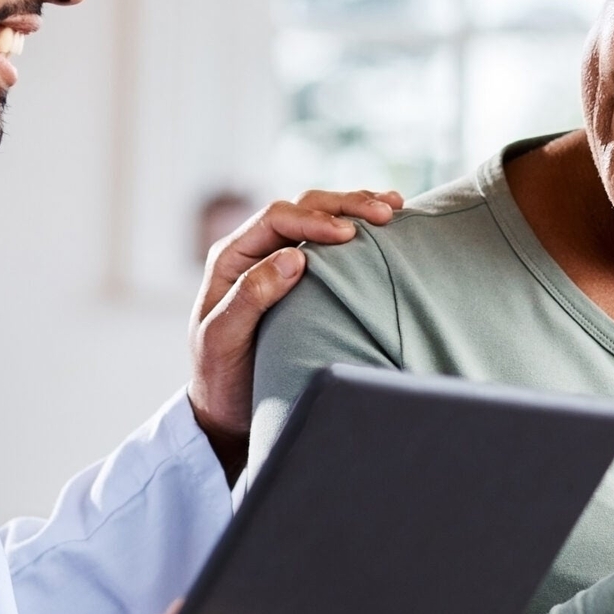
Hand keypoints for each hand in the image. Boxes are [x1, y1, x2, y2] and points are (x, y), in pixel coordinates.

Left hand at [187, 189, 401, 478]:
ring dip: (355, 208)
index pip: (275, 219)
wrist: (224, 407)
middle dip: (344, 205)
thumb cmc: (219, 376)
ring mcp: (277, 260)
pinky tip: (386, 227)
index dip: (313, 220)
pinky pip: (328, 243)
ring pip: (318, 217)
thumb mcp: (223, 338)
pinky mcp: (299, 276)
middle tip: (385, 212)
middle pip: (302, 207)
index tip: (349, 234)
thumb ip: (251, 296)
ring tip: (394, 206)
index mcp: (231, 257)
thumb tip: (294, 256)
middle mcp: (254, 250)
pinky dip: (356, 229)